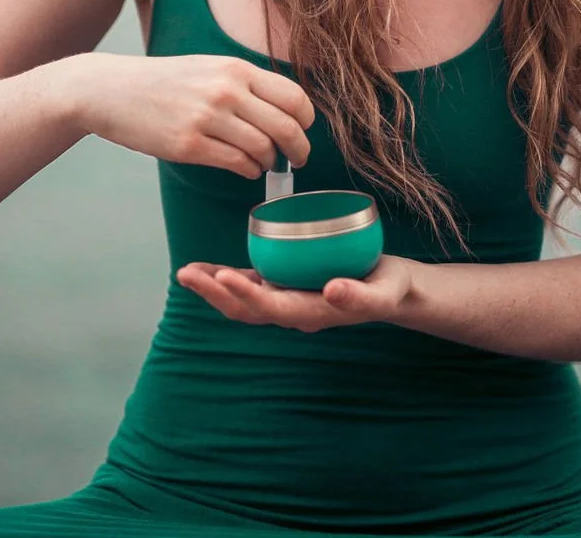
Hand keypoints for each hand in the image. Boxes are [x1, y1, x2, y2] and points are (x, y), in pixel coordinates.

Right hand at [67, 52, 314, 176]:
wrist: (111, 90)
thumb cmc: (164, 81)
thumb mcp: (209, 67)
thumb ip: (244, 84)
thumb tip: (284, 111)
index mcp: (235, 68)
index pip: (294, 97)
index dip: (306, 121)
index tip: (303, 131)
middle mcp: (226, 90)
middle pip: (286, 127)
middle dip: (299, 149)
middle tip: (298, 159)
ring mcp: (207, 118)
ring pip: (263, 149)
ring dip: (270, 161)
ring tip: (263, 162)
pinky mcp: (188, 145)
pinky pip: (236, 164)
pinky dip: (247, 170)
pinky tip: (243, 167)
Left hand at [175, 253, 417, 329]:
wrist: (393, 290)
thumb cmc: (389, 290)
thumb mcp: (384, 293)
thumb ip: (361, 296)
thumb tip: (333, 290)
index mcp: (312, 313)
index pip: (271, 307)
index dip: (245, 295)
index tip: (223, 276)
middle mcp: (294, 310)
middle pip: (246, 309)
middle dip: (215, 293)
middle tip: (187, 274)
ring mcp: (289, 299)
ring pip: (243, 301)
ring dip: (214, 288)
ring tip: (188, 272)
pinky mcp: (289, 285)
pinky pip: (253, 285)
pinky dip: (229, 279)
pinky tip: (211, 268)